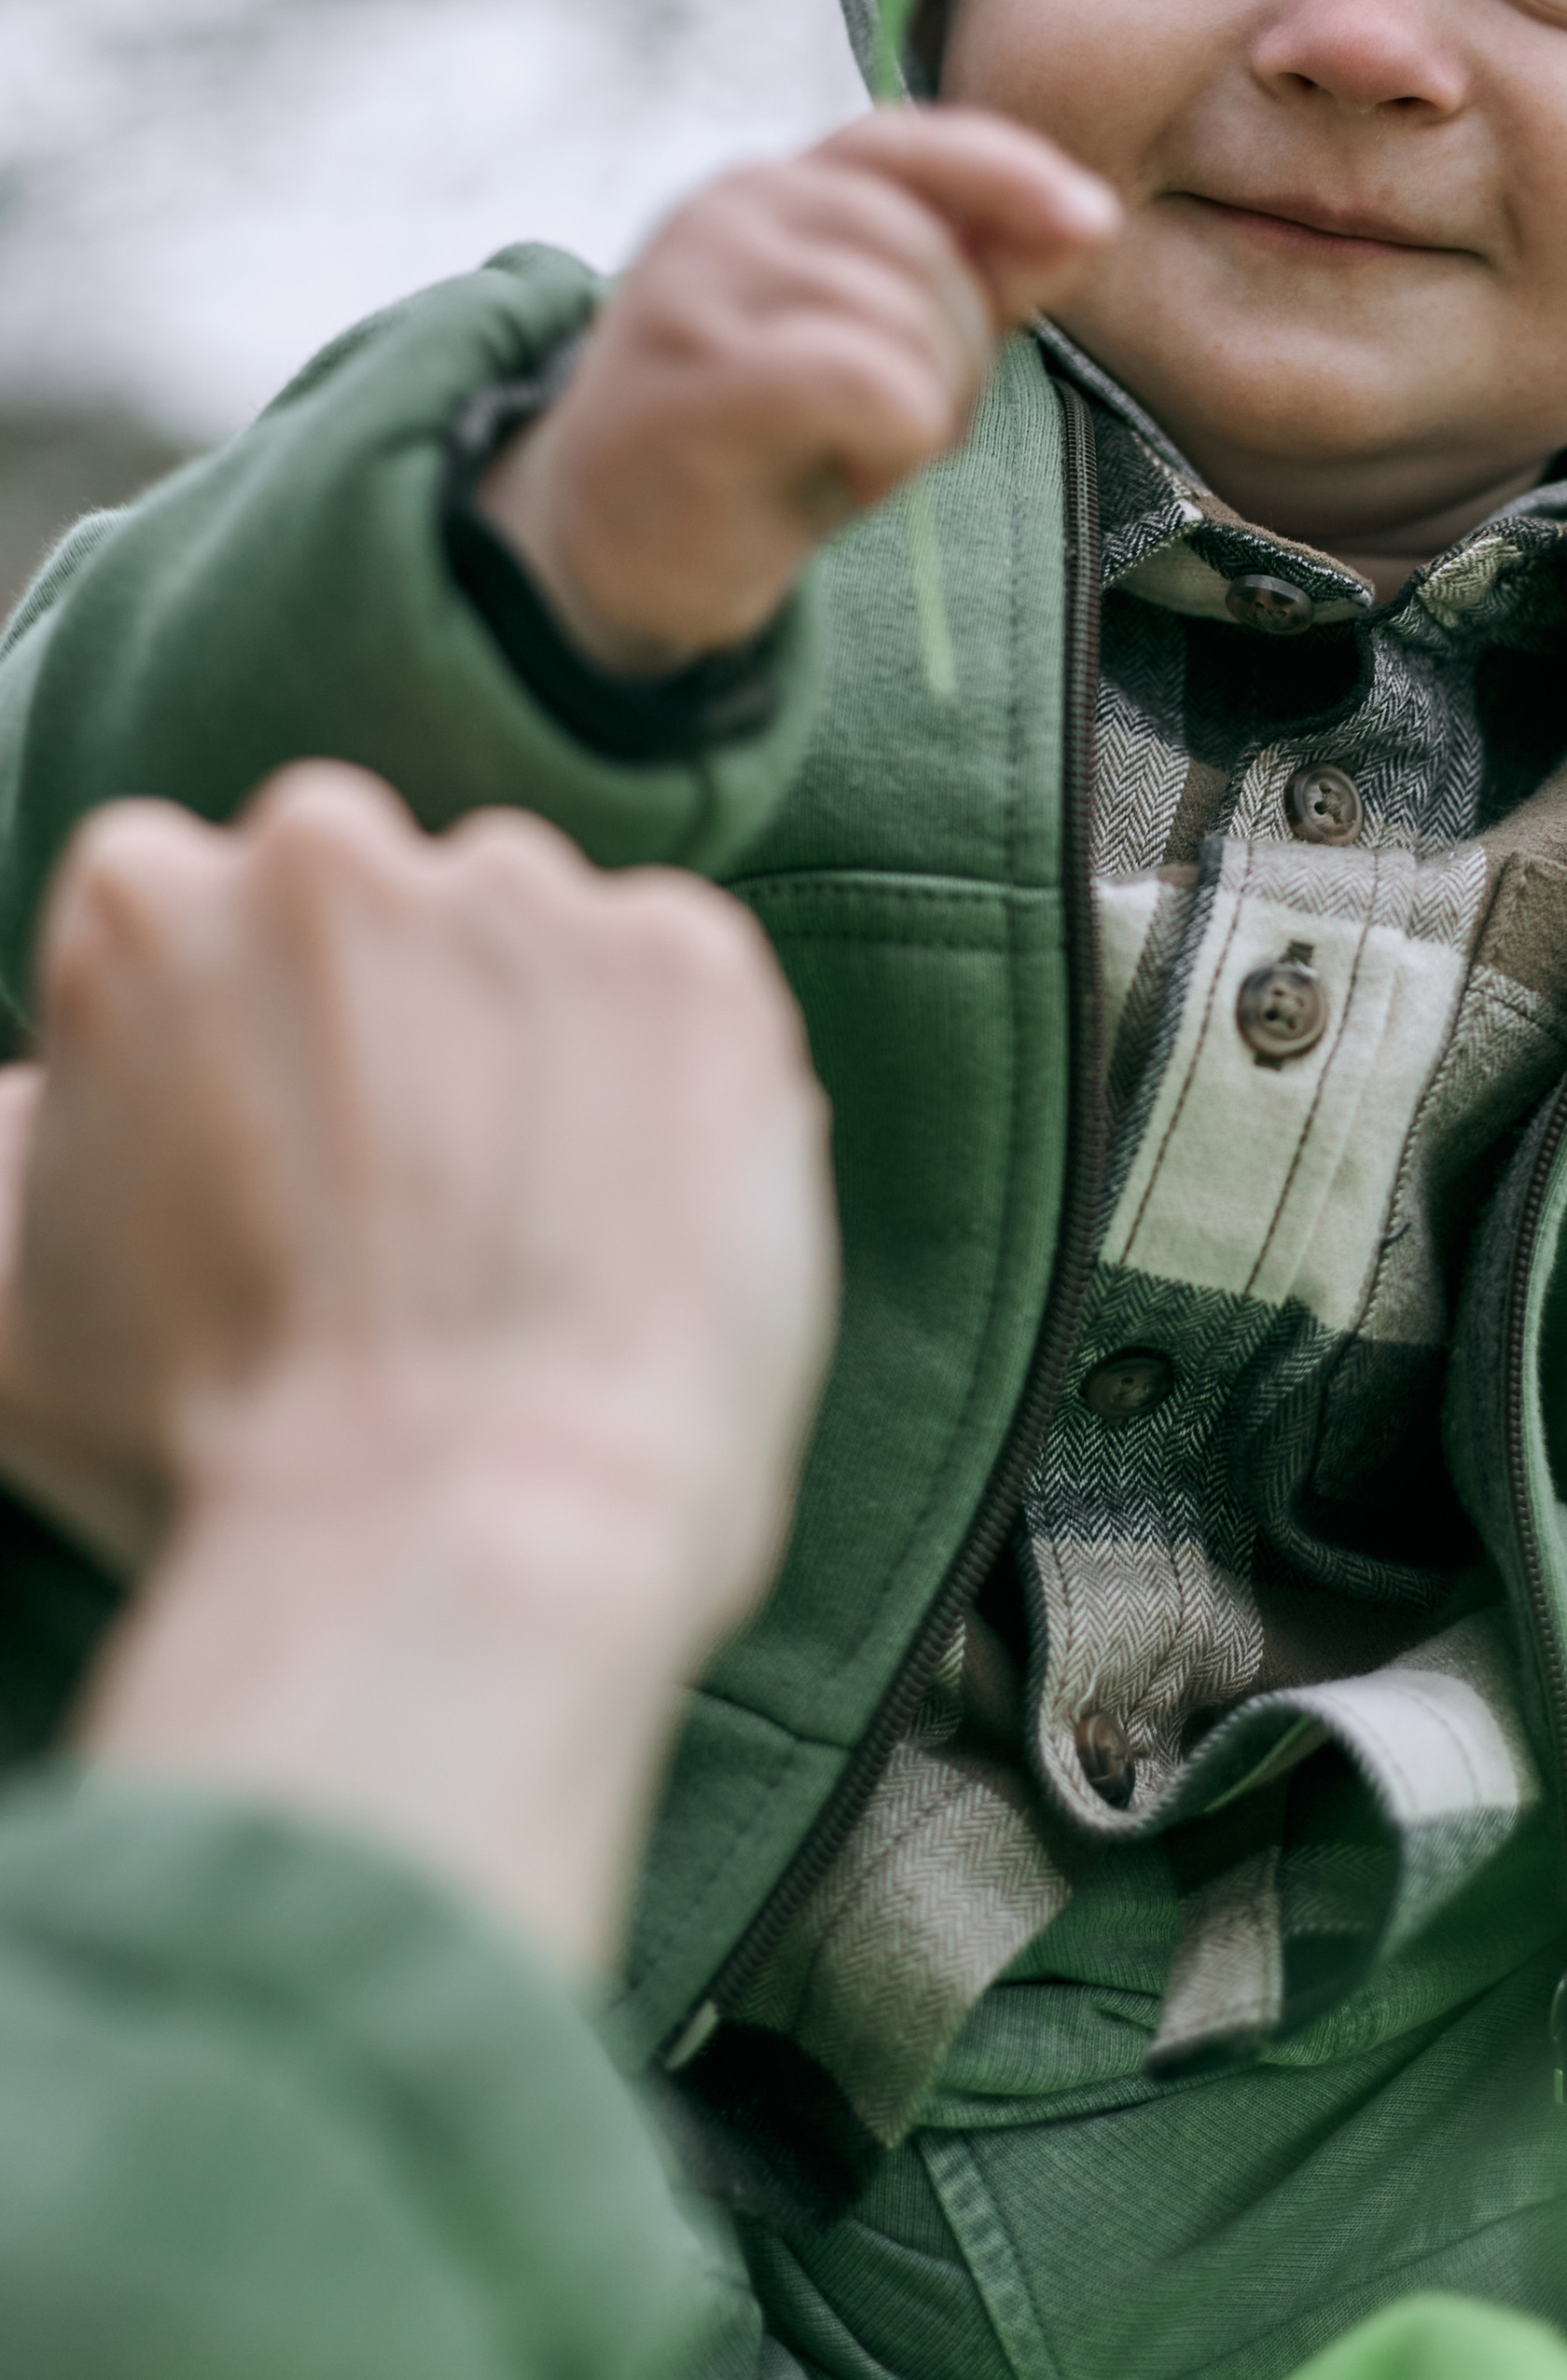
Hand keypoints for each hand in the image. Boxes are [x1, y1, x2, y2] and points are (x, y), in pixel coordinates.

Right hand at [2, 764, 838, 1968]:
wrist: (456, 1527)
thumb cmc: (213, 1446)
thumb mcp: (9, 1305)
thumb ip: (11, 1155)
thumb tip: (39, 1111)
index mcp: (143, 902)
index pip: (200, 912)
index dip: (248, 1048)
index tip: (284, 1152)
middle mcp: (331, 853)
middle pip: (378, 907)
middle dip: (398, 1023)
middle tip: (413, 1206)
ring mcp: (523, 894)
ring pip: (538, 943)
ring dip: (544, 1053)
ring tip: (534, 1234)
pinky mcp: (686, 957)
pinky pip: (682, 995)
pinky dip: (677, 1089)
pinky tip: (633, 1222)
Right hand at [478, 107, 1117, 668]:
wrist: (612, 555)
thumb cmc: (763, 448)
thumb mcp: (884, 350)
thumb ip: (976, 279)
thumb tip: (1088, 217)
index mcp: (771, 191)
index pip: (903, 142)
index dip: (1005, 171)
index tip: (1091, 218)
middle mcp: (725, 212)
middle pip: (926, 253)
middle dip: (956, 356)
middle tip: (894, 428)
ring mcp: (698, 285)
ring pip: (905, 324)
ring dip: (916, 415)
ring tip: (842, 452)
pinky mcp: (698, 375)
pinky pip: (873, 383)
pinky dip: (888, 448)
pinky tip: (832, 473)